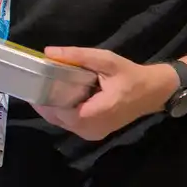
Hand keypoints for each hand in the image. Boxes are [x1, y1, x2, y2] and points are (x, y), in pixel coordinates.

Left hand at [32, 47, 174, 140]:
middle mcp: (92, 129)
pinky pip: (70, 124)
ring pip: (62, 123)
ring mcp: (92, 134)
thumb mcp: (107, 60)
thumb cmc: (130, 75)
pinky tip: (58, 97)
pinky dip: (62, 112)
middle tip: (35, 83)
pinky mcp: (92, 134)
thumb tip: (49, 52)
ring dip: (52, 108)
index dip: (46, 99)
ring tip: (43, 88)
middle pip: (57, 119)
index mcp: (97, 113)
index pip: (62, 112)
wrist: (153, 92)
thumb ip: (78, 56)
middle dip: (45, 102)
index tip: (34, 84)